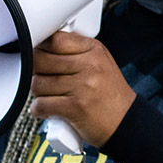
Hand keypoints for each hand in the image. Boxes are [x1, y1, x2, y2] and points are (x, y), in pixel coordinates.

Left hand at [29, 30, 136, 147]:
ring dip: (38, 93)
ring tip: (49, 96)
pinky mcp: (75, 108)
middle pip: (41, 60)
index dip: (40, 48)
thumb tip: (45, 44)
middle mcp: (89, 65)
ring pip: (38, 84)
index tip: (38, 54)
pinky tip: (46, 110)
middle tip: (42, 77)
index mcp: (94, 50)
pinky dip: (38, 110)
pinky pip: (41, 105)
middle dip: (35, 71)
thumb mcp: (101, 63)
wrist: (127, 123)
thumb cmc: (110, 95)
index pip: (55, 40)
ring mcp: (83, 86)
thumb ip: (76, 52)